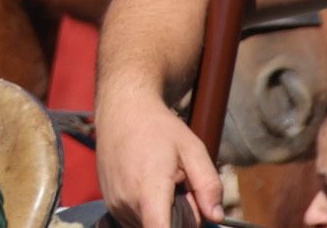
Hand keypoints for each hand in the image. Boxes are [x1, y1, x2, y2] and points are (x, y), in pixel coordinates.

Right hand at [96, 91, 223, 226]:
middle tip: (182, 187)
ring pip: (148, 226)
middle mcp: (126, 200)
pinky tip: (148, 186)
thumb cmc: (158, 127)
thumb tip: (216, 216)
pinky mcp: (109, 203)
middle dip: (179, 218)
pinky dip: (147, 211)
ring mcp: (115, 203)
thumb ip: (209, 184)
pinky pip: (135, 220)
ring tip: (163, 183)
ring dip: (163, 214)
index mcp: (148, 187)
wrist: (122, 110)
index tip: (186, 221)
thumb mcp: (192, 148)